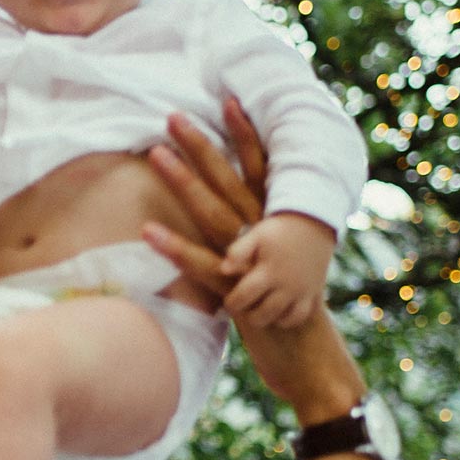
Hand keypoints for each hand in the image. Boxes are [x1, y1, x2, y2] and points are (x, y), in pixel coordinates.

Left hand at [143, 97, 364, 426]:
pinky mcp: (237, 294)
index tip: (227, 98)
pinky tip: (147, 230)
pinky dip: (175, 249)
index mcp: (274, 226)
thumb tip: (234, 229)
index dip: (244, 135)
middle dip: (203, 145)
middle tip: (174, 113)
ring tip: (154, 153)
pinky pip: (203, 267)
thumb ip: (253, 246)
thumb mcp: (271, 272)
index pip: (259, 169)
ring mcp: (251, 264)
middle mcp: (263, 238)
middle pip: (230, 181)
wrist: (311, 361)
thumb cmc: (288, 317)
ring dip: (183, 181)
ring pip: (213, 214)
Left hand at [223, 212, 335, 326]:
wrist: (313, 222)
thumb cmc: (279, 230)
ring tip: (260, 311)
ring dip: (269, 319)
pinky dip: (290, 319)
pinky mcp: (314, 292)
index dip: (232, 303)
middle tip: (244, 308)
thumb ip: (238, 251)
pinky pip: (302, 316)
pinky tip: (280, 312)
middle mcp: (286, 285)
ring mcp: (302, 291)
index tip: (229, 301)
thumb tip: (223, 270)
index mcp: (269, 271)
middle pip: (263, 314)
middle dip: (249, 315)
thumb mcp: (256, 234)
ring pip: (283, 319)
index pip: (244, 297)